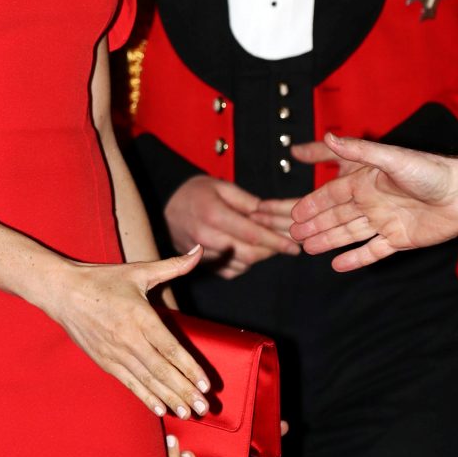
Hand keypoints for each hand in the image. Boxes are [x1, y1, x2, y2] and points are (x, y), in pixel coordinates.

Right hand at [41, 246, 212, 418]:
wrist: (64, 292)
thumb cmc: (103, 280)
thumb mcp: (139, 271)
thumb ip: (173, 265)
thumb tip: (199, 251)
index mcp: (139, 316)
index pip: (169, 348)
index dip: (188, 367)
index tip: (205, 383)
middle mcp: (128, 338)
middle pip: (161, 370)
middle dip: (185, 391)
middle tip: (205, 408)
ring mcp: (115, 353)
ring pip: (147, 381)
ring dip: (169, 399)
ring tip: (189, 413)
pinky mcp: (105, 362)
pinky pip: (130, 384)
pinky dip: (146, 398)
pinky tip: (161, 410)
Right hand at [164, 176, 300, 279]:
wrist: (164, 207)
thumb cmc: (193, 193)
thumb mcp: (219, 185)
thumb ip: (245, 200)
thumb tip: (268, 213)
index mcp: (213, 215)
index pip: (252, 234)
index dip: (276, 241)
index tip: (293, 246)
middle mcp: (207, 238)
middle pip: (249, 254)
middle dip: (271, 251)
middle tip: (286, 244)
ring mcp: (203, 254)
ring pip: (242, 264)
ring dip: (259, 256)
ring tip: (268, 244)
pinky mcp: (203, 264)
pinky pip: (231, 271)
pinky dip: (244, 264)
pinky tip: (247, 250)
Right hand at [290, 133, 457, 270]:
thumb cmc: (430, 170)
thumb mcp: (391, 158)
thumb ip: (358, 151)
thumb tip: (329, 136)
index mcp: (366, 182)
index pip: (332, 194)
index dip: (312, 204)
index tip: (294, 214)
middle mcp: (372, 201)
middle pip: (336, 215)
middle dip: (314, 224)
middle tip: (293, 234)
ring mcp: (385, 221)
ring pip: (349, 234)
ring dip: (328, 240)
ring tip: (307, 248)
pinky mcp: (400, 239)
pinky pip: (372, 251)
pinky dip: (355, 258)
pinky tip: (338, 264)